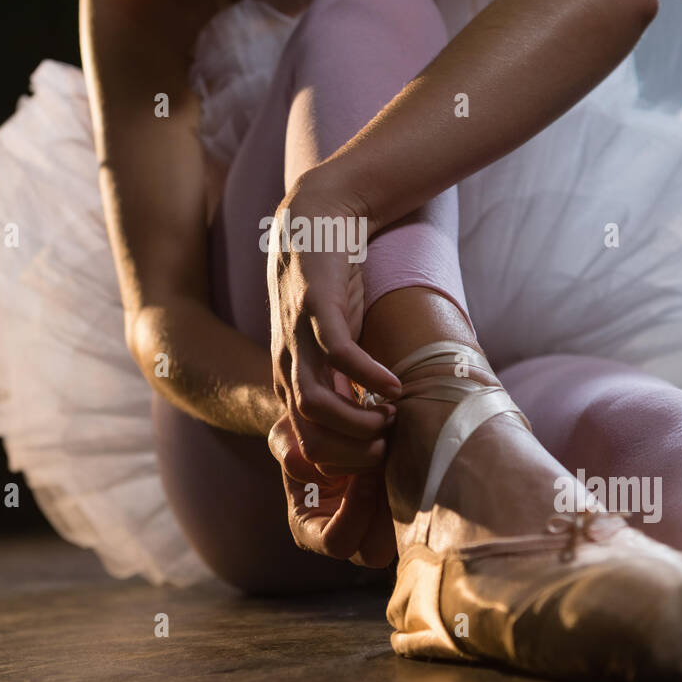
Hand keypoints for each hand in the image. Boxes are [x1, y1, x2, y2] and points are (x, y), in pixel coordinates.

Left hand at [265, 171, 401, 562]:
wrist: (319, 217)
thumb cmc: (334, 283)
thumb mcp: (336, 339)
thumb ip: (348, 377)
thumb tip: (383, 415)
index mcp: (290, 375)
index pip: (305, 440)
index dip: (341, 461)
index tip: (376, 463)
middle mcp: (286, 362)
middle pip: (307, 431)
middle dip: (349, 452)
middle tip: (386, 452)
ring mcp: (296, 336)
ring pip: (313, 401)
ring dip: (355, 421)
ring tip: (391, 421)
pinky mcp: (315, 308)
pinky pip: (337, 353)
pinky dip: (366, 376)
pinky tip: (395, 387)